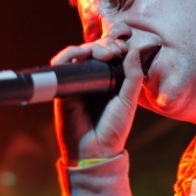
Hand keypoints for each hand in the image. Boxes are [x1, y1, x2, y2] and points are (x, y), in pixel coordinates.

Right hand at [51, 38, 143, 162]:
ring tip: (103, 54)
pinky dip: (68, 55)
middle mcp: (92, 78)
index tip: (123, 48)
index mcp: (110, 79)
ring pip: (78, 54)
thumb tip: (134, 50)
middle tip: (113, 51)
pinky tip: (80, 54)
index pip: (110, 53)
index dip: (115, 45)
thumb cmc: (114, 127)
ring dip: (88, 48)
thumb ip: (133, 76)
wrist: (95, 150)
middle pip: (94, 50)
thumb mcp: (128, 100)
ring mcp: (77, 82)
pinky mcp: (63, 88)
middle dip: (104, 45)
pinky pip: (61, 66)